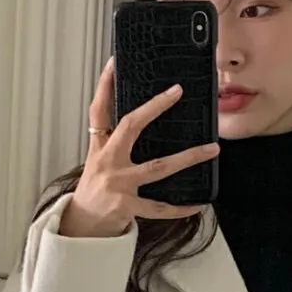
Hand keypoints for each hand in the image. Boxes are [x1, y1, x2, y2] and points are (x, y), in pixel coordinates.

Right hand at [60, 56, 219, 238]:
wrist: (80, 228)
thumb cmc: (92, 193)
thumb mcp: (96, 164)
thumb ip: (113, 145)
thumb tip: (138, 124)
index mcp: (99, 149)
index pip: (98, 111)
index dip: (104, 86)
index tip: (114, 63)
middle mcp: (108, 163)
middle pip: (130, 127)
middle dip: (153, 108)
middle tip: (176, 92)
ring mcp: (118, 185)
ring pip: (157, 167)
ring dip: (188, 157)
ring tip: (211, 149)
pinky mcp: (127, 207)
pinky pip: (159, 207)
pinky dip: (180, 208)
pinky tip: (198, 204)